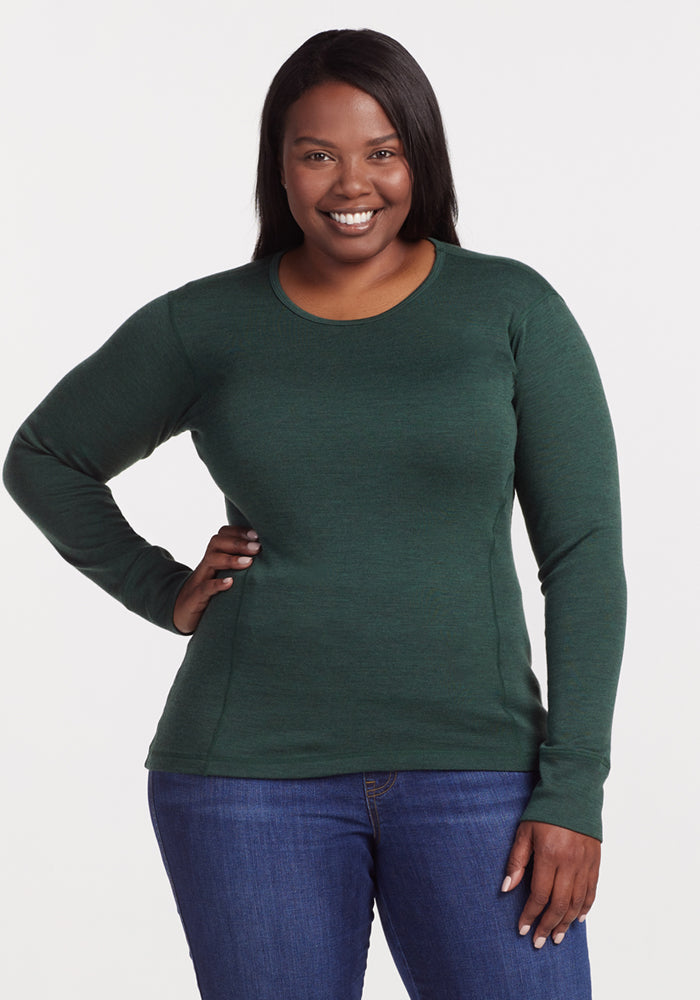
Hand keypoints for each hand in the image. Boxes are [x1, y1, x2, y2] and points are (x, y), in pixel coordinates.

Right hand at [173, 525, 260, 633]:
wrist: (183, 611)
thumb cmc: (212, 591)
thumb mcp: (225, 575)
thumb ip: (241, 565)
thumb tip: (272, 557)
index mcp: (215, 557)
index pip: (222, 535)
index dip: (239, 531)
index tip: (258, 535)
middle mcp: (207, 564)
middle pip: (217, 542)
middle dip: (238, 542)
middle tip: (258, 548)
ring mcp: (200, 579)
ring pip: (211, 560)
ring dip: (230, 559)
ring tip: (248, 562)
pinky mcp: (196, 597)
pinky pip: (205, 588)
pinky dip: (217, 584)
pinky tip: (230, 583)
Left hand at [501, 820, 599, 948]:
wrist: (573, 792)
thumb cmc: (544, 811)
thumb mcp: (524, 831)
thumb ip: (517, 860)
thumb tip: (507, 888)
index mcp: (550, 855)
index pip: (540, 895)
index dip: (531, 914)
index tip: (523, 929)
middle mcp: (570, 863)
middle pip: (560, 904)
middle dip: (548, 925)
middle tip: (540, 941)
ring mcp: (585, 864)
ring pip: (577, 902)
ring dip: (567, 923)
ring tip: (557, 936)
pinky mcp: (595, 862)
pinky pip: (592, 891)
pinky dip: (585, 908)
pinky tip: (578, 920)